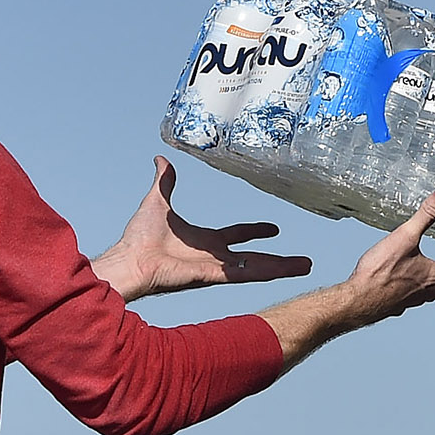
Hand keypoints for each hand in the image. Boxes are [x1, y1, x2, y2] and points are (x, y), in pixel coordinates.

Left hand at [90, 158, 312, 300]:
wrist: (129, 259)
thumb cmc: (138, 238)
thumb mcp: (158, 201)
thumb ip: (164, 182)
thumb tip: (161, 160)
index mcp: (204, 242)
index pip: (237, 235)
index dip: (254, 232)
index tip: (274, 229)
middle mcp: (213, 257)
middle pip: (254, 258)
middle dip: (279, 260)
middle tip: (304, 262)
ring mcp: (215, 268)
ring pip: (255, 268)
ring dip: (281, 267)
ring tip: (305, 266)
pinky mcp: (212, 275)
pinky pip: (242, 273)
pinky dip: (263, 271)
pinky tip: (283, 270)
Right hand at [344, 187, 434, 318]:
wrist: (356, 300)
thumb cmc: (380, 273)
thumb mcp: (406, 235)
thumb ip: (427, 214)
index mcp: (430, 275)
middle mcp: (421, 292)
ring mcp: (404, 302)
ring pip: (423, 297)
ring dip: (426, 291)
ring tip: (423, 283)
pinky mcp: (388, 306)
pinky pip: (401, 301)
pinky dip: (402, 294)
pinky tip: (392, 287)